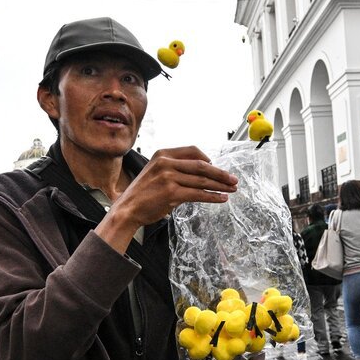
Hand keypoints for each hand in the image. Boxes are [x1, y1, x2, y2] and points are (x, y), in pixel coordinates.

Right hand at [116, 147, 236, 226]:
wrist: (127, 209)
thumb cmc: (142, 194)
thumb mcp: (155, 172)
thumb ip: (174, 169)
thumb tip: (199, 174)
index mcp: (162, 154)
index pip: (192, 150)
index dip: (207, 159)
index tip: (217, 167)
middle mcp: (166, 163)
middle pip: (201, 165)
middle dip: (220, 173)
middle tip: (233, 179)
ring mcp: (169, 177)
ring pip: (202, 180)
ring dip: (220, 186)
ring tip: (231, 189)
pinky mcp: (172, 193)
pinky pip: (198, 194)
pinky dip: (212, 197)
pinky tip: (221, 198)